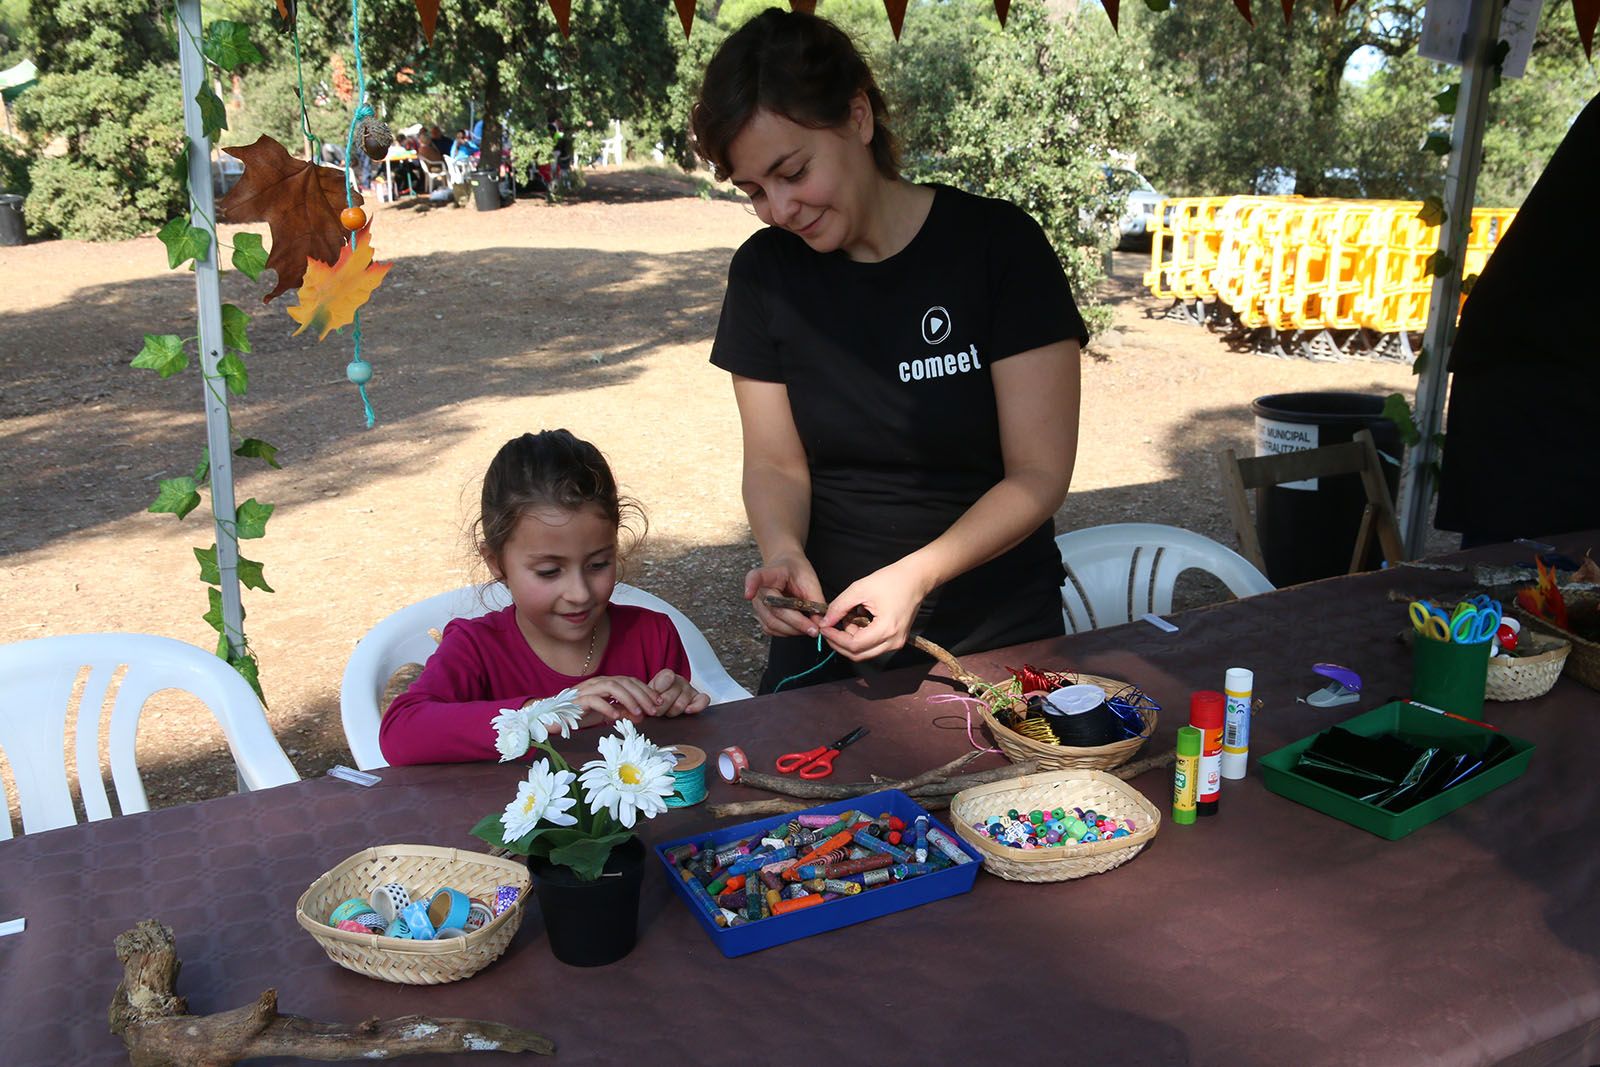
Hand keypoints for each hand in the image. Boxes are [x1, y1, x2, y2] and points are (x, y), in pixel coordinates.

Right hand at [570, 675, 664, 721]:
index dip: (646, 690)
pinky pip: (594, 700)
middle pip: (624, 682)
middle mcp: (598, 683)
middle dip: (642, 695)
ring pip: (612, 686)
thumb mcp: (606, 714)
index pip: (630, 681)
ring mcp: (587, 689)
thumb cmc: (579, 714)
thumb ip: (622, 712)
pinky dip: (607, 707)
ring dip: (628, 699)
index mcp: (606, 683)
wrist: (553, 716)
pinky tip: (616, 717)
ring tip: (638, 713)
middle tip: (654, 709)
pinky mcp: (577, 700)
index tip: (659, 702)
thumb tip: (641, 715)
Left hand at [646, 670, 709, 716]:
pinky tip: (688, 710)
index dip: (658, 690)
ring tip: (667, 712)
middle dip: (660, 708)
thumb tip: (649, 699)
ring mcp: (690, 690)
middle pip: (669, 697)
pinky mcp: (698, 699)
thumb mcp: (647, 693)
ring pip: (681, 704)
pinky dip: (696, 706)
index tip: (654, 699)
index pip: (666, 677)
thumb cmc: (656, 698)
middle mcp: (680, 681)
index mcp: (666, 676)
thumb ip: (648, 693)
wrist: (664, 703)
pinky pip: (703, 700)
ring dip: (672, 712)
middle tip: (655, 711)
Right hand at [744, 552, 825, 638]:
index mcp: (769, 574)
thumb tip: (821, 623)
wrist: (788, 568)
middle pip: (774, 612)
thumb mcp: (810, 580)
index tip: (748, 594)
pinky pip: (771, 629)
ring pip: (772, 625)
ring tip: (809, 628)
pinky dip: (787, 632)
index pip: (756, 578)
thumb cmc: (798, 572)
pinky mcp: (761, 617)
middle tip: (814, 629)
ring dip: (793, 630)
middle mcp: (759, 591)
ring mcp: (758, 605)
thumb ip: (815, 601)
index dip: (751, 585)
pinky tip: (799, 628)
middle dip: (796, 623)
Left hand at [818, 560, 933, 661]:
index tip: (823, 627)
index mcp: (886, 629)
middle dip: (840, 643)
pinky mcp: (897, 639)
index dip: (835, 638)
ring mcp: (897, 642)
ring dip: (850, 640)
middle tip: (828, 628)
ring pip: (865, 652)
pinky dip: (861, 637)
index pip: (853, 645)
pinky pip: (873, 646)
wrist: (916, 578)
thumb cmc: (891, 580)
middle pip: (858, 654)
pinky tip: (857, 621)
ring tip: (846, 619)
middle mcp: (893, 642)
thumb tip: (824, 622)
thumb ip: (839, 607)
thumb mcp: (859, 589)